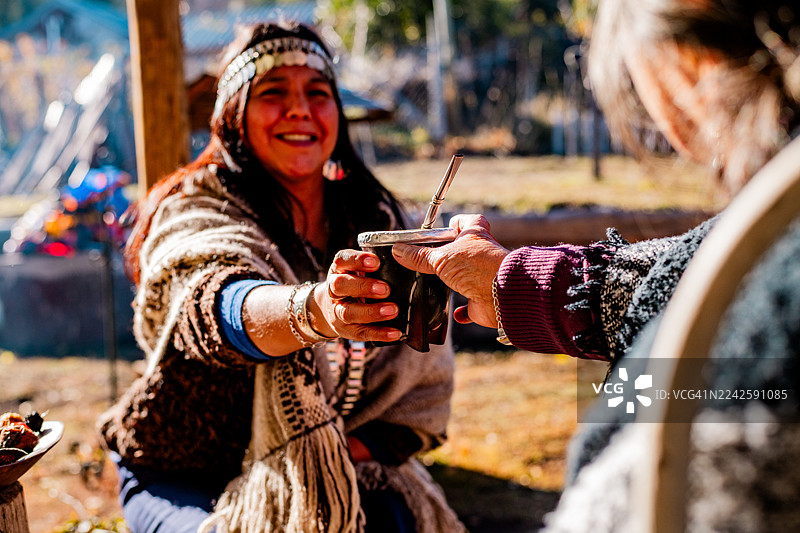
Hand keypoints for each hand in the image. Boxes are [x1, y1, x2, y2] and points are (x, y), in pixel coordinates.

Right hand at [308, 249, 401, 342]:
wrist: (330, 307)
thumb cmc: (354, 283)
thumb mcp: (358, 270)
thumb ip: (373, 266)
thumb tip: (404, 259)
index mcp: (339, 270)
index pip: (342, 260)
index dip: (357, 260)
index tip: (376, 262)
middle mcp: (334, 290)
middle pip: (340, 286)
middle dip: (364, 287)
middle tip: (386, 289)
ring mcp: (337, 312)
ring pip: (349, 312)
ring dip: (372, 312)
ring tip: (393, 310)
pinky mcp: (346, 330)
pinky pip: (361, 333)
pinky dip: (379, 333)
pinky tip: (395, 332)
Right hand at [392, 214, 508, 327]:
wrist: (503, 295)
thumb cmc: (478, 266)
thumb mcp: (441, 258)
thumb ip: (419, 256)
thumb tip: (398, 250)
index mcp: (476, 236)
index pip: (469, 221)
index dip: (457, 223)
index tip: (444, 228)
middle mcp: (482, 255)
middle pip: (466, 250)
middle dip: (450, 255)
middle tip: (430, 259)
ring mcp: (484, 277)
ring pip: (468, 276)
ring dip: (455, 280)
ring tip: (435, 284)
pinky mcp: (484, 299)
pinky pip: (472, 305)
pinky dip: (464, 310)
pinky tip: (455, 313)